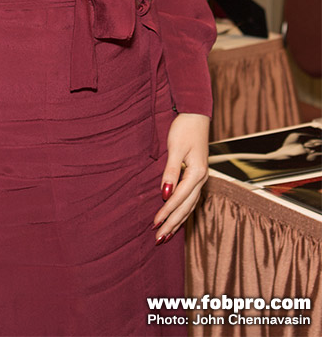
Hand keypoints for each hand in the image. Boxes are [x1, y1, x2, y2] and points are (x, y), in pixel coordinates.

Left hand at [153, 112, 208, 242]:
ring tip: (166, 236)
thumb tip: (165, 194)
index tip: (154, 224)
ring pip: (190, 206)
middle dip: (172, 224)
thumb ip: (170, 172)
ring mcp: (201, 178)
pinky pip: (191, 200)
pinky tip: (177, 220)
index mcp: (197, 173)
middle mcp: (201, 179)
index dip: (166, 212)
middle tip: (158, 239)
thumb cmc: (184, 129)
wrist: (196, 116)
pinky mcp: (197, 176)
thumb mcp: (175, 148)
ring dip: (178, 221)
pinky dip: (183, 212)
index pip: (179, 198)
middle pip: (186, 207)